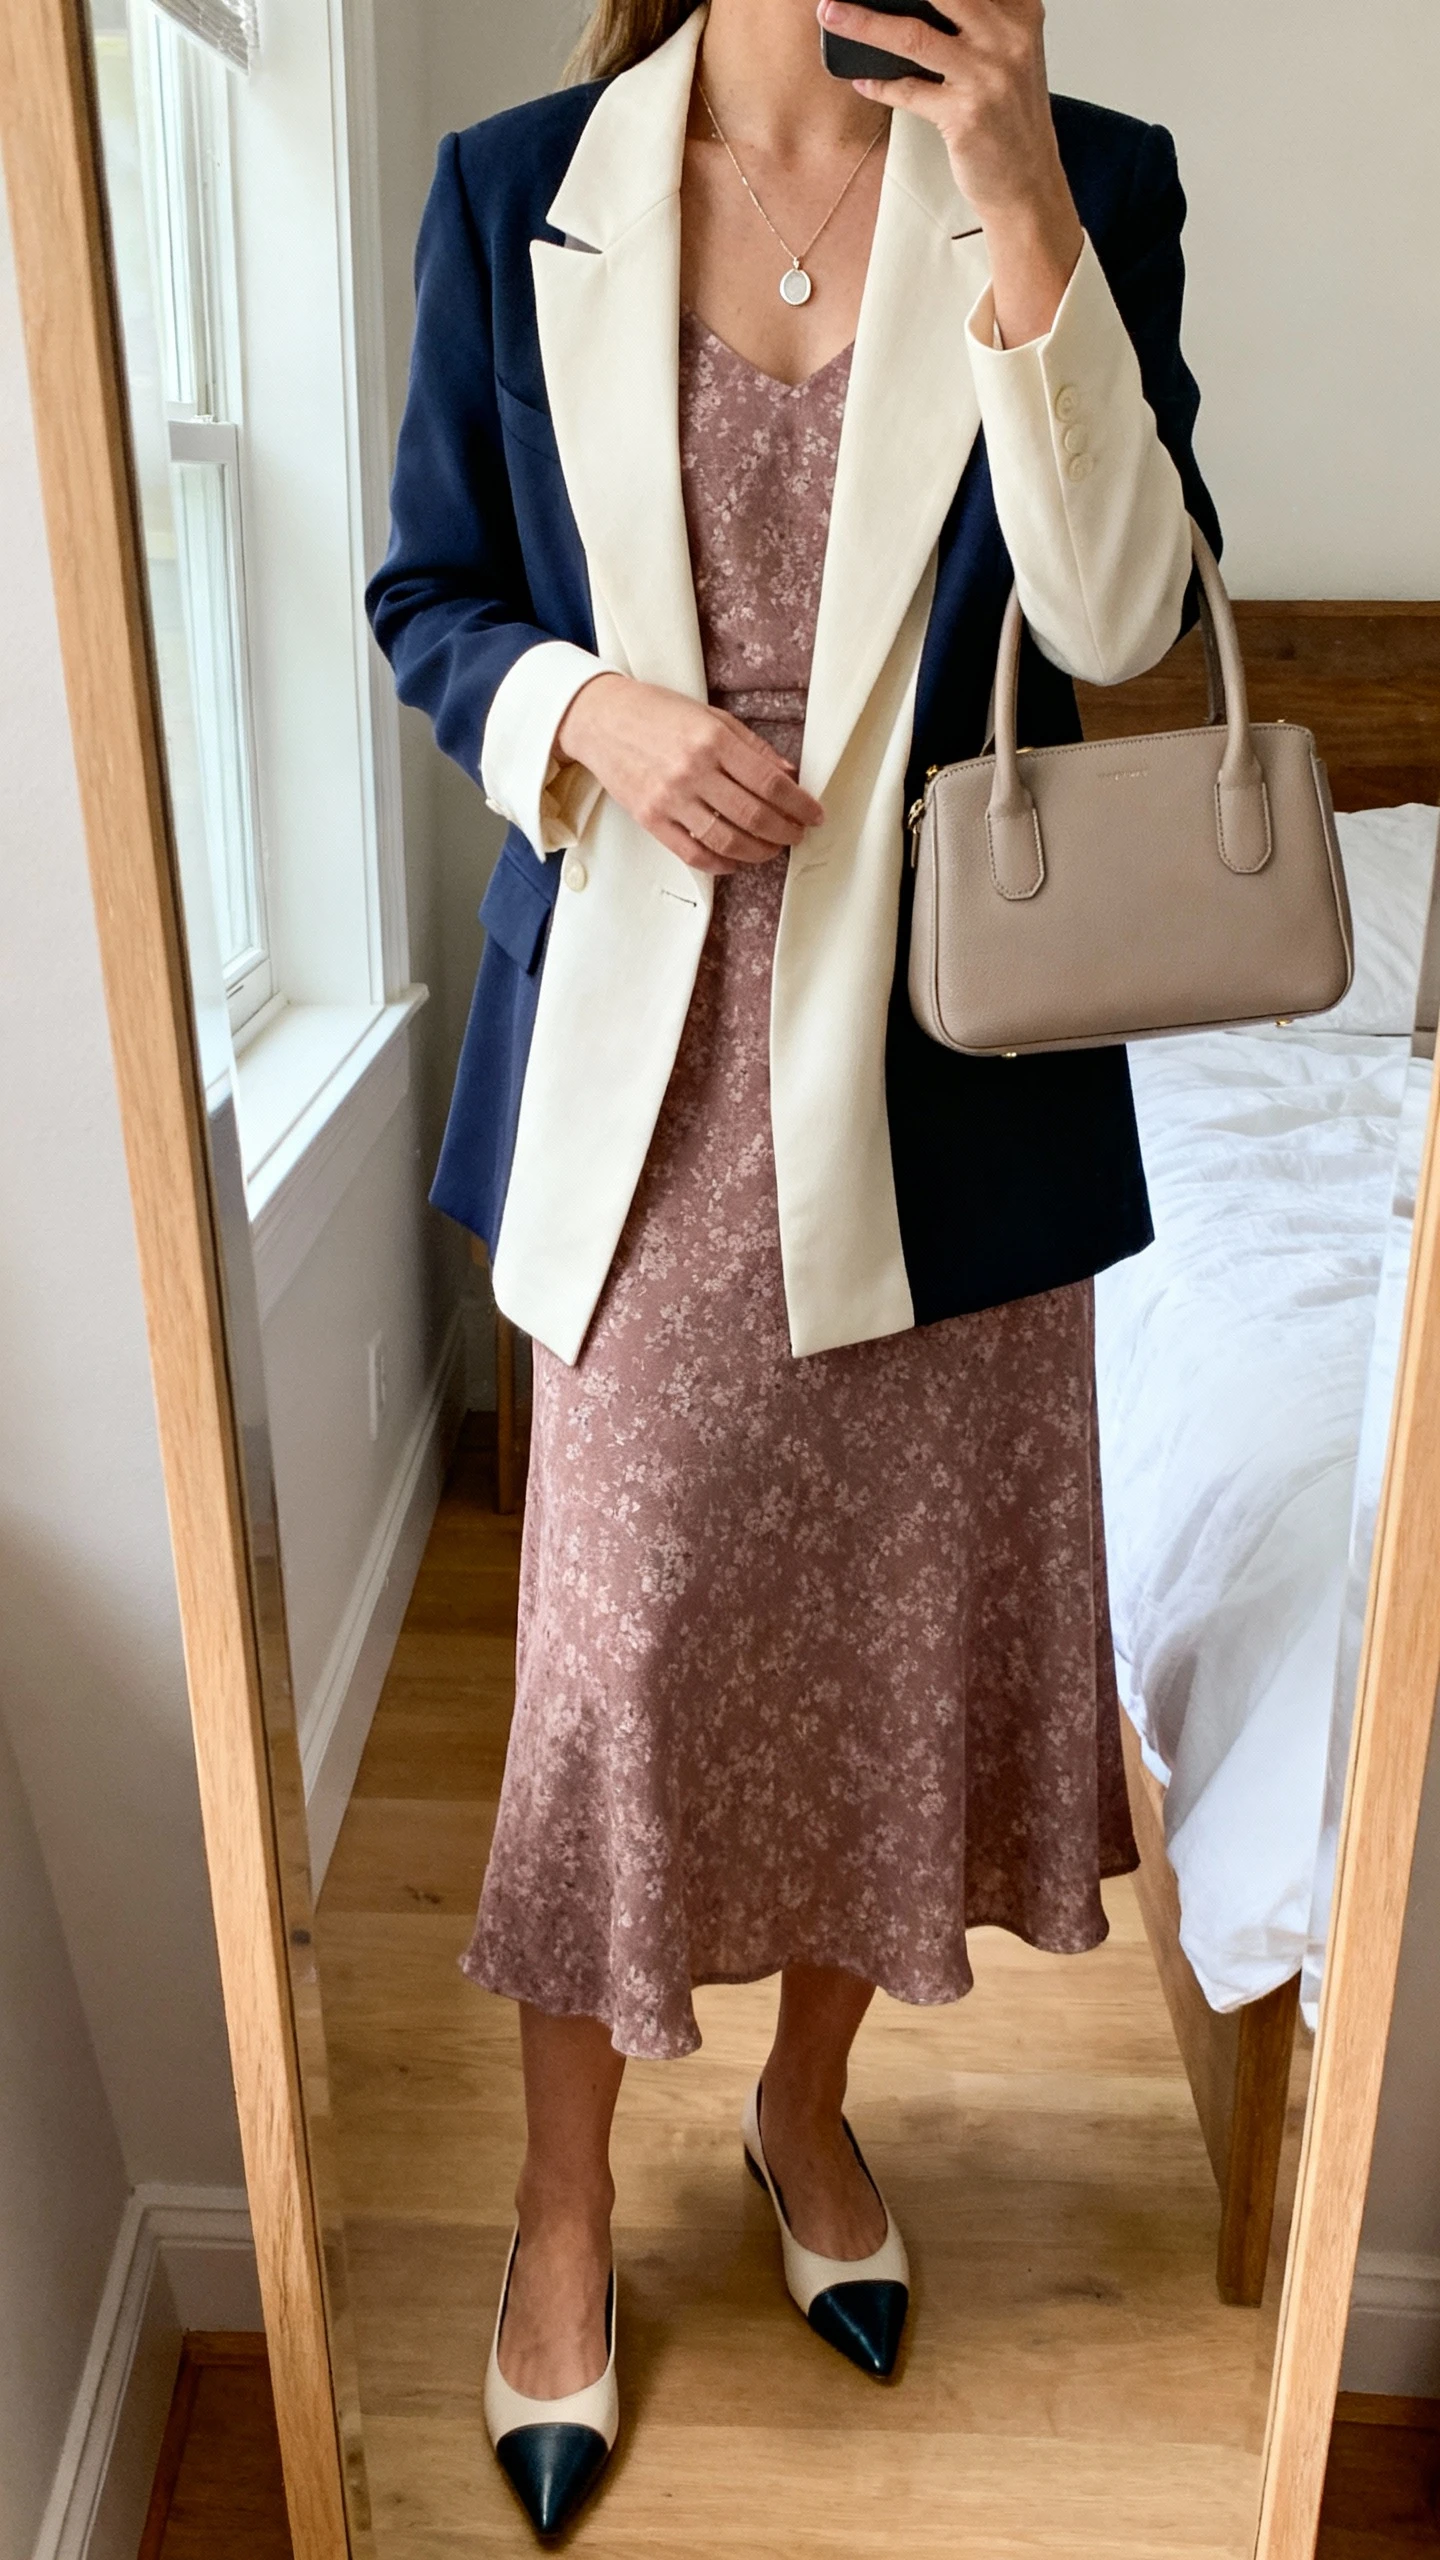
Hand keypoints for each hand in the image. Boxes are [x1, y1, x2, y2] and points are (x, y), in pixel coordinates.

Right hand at [555, 673, 824, 874]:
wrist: (601, 719)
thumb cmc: (659, 713)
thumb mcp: (711, 716)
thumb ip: (751, 747)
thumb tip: (789, 774)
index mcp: (713, 739)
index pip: (770, 782)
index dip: (799, 804)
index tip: (814, 814)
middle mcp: (693, 770)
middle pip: (754, 816)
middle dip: (786, 831)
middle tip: (798, 834)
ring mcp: (670, 799)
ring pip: (728, 840)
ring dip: (760, 851)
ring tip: (773, 849)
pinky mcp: (651, 819)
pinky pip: (694, 854)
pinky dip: (723, 863)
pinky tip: (738, 860)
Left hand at [815, 0, 1082, 344]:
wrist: (1028, 184)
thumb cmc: (1010, 119)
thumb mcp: (1008, 56)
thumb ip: (977, 22)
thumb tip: (912, 2)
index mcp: (1020, 13)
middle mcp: (1008, 38)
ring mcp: (987, 77)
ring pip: (913, 37)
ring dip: (864, 24)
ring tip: (831, 12)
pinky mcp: (965, 117)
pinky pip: (908, 92)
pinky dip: (879, 85)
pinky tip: (859, 79)